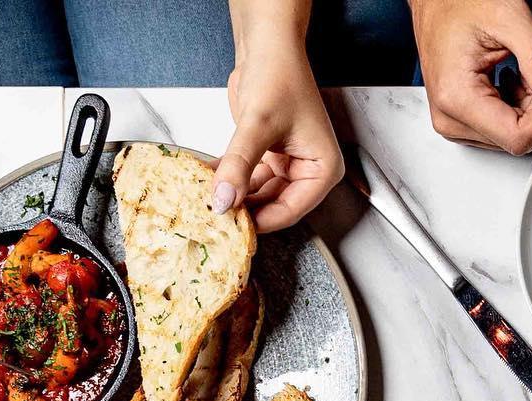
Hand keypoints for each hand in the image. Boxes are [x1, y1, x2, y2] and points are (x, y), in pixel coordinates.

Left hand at [217, 32, 342, 232]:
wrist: (266, 45)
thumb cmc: (280, 74)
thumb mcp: (259, 124)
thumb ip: (240, 164)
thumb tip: (224, 199)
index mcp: (322, 169)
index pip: (291, 209)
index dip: (262, 220)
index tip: (234, 225)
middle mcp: (307, 171)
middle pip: (274, 206)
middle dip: (246, 209)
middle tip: (217, 215)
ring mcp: (287, 165)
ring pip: (258, 194)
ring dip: (234, 195)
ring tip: (209, 199)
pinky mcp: (268, 157)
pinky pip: (248, 177)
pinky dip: (229, 179)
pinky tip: (209, 180)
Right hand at [410, 0, 531, 154]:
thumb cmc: (461, 1)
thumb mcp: (510, 19)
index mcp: (457, 98)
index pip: (517, 137)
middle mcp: (450, 118)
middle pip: (515, 137)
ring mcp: (452, 122)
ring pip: (511, 134)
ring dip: (529, 103)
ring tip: (525, 67)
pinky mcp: (458, 120)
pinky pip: (500, 127)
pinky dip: (517, 104)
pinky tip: (514, 77)